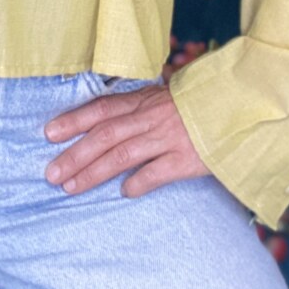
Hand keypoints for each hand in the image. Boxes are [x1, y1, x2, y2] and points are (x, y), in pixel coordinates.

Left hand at [43, 80, 211, 196]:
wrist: (238, 104)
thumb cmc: (198, 103)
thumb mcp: (165, 96)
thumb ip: (139, 106)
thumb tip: (109, 116)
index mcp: (144, 100)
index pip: (101, 109)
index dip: (73, 120)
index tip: (49, 133)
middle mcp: (150, 117)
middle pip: (104, 136)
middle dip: (74, 155)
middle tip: (51, 173)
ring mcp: (168, 138)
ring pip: (121, 156)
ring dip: (92, 172)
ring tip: (71, 187)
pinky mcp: (187, 159)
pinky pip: (155, 173)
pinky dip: (137, 183)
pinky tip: (123, 193)